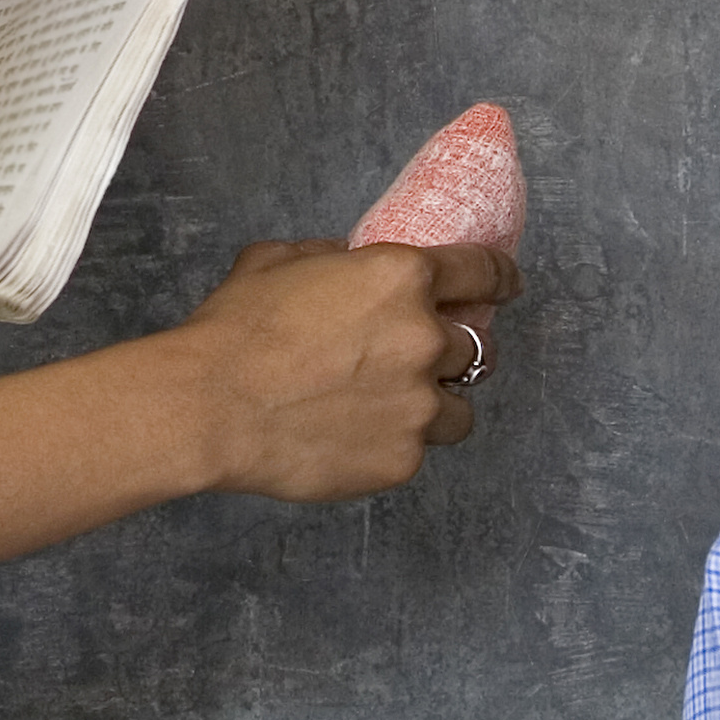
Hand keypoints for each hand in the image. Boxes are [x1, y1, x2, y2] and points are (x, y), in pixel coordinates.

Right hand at [162, 235, 517, 501]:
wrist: (210, 405)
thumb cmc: (236, 329)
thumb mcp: (280, 260)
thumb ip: (332, 260)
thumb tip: (348, 268)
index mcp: (402, 278)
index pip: (483, 272)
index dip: (501, 278)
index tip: (508, 286)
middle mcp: (425, 340)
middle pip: (472, 348)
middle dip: (446, 354)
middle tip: (409, 362)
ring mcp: (419, 406)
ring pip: (457, 410)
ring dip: (432, 406)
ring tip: (386, 411)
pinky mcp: (402, 459)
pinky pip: (415, 451)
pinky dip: (392, 445)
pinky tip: (349, 440)